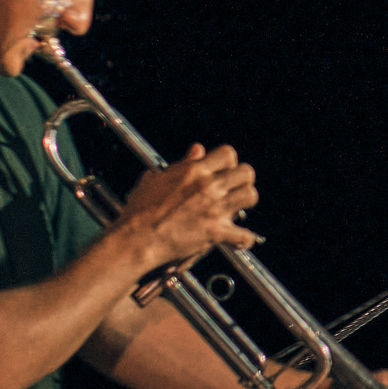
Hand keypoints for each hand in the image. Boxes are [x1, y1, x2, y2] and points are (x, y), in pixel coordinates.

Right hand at [116, 144, 257, 269]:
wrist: (137, 238)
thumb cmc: (140, 210)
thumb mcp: (157, 179)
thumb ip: (182, 163)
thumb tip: (197, 149)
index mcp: (194, 171)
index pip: (228, 154)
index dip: (229, 162)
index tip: (224, 171)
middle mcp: (208, 186)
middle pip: (246, 173)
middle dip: (242, 180)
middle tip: (234, 189)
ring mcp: (214, 209)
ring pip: (250, 196)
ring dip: (245, 202)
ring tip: (236, 207)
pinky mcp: (215, 232)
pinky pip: (243, 235)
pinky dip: (244, 239)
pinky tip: (241, 239)